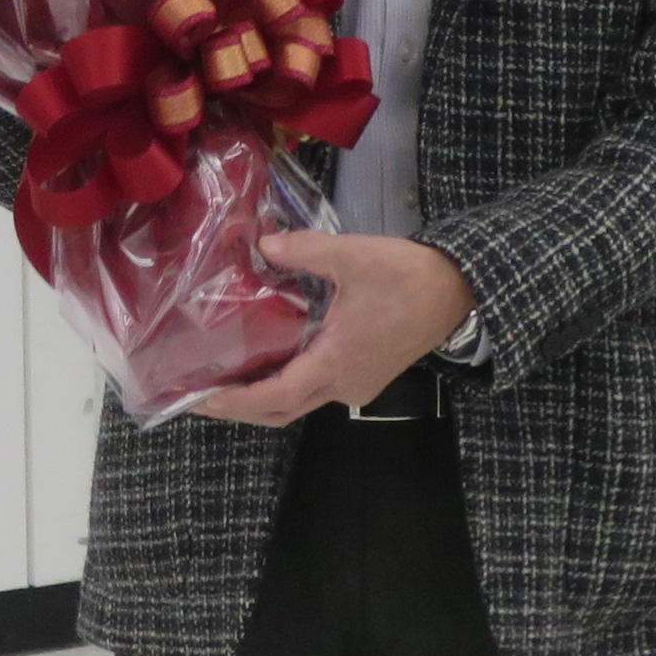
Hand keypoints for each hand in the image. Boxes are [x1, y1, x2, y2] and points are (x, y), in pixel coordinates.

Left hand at [193, 231, 475, 424]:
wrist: (459, 292)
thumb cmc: (407, 277)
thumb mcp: (353, 255)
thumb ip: (304, 250)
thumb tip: (262, 244)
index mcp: (336, 363)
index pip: (274, 396)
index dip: (233, 401)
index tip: (197, 398)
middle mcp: (342, 386)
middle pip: (280, 411)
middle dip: (237, 409)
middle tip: (196, 395)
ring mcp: (355, 386)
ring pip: (297, 404)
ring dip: (260, 400)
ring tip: (221, 381)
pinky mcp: (363, 377)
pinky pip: (314, 391)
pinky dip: (283, 387)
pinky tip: (264, 363)